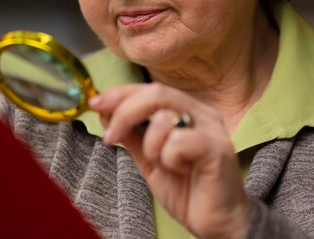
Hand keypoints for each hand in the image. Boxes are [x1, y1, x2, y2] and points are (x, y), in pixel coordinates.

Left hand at [89, 83, 250, 238]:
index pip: (149, 89)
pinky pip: (178, 142)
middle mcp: (201, 112)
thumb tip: (105, 113)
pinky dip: (169, 159)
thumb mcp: (149, 159)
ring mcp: (211, 128)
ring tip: (164, 165)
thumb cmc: (187, 189)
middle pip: (155, 93)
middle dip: (124, 113)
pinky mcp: (217, 147)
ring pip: (163, 118)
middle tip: (110, 135)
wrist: (217, 223)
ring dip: (150, 146)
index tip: (96, 104)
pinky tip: (183, 171)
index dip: (120, 94)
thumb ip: (131, 135)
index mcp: (186, 110)